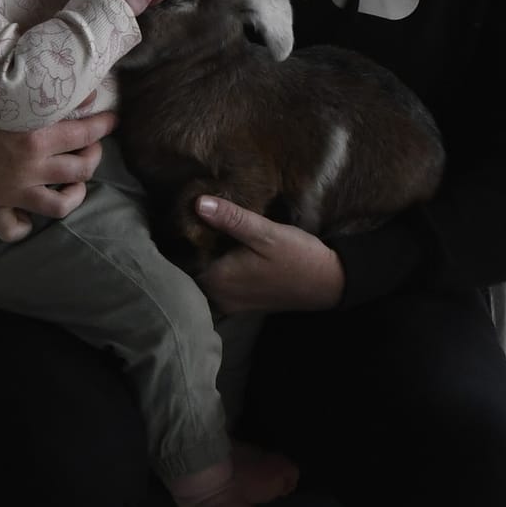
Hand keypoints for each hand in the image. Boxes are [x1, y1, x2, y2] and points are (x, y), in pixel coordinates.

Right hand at [0, 80, 113, 238]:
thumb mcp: (13, 94)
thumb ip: (52, 97)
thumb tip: (90, 93)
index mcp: (35, 137)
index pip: (85, 134)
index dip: (104, 126)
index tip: (112, 120)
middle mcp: (27, 168)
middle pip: (81, 170)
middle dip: (93, 156)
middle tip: (91, 147)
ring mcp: (10, 191)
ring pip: (59, 206)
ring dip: (74, 195)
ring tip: (74, 184)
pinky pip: (12, 229)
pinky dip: (24, 226)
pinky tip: (30, 214)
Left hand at [191, 198, 345, 314]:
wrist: (329, 282)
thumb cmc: (298, 257)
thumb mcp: (266, 233)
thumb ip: (231, 219)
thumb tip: (198, 203)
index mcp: (218, 280)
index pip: (180, 260)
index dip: (177, 239)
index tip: (176, 217)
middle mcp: (218, 296)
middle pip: (189, 270)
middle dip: (187, 248)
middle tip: (186, 219)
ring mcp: (229, 303)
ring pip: (202, 278)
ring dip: (201, 259)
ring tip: (202, 231)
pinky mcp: (240, 303)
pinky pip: (216, 285)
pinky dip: (214, 269)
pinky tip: (220, 249)